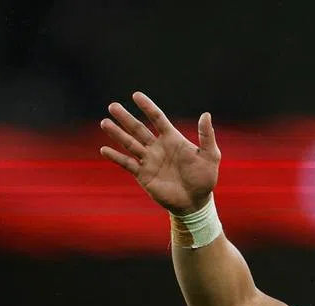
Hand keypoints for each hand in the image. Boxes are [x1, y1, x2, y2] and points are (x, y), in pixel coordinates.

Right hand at [99, 92, 220, 214]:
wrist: (196, 202)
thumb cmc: (205, 178)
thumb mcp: (210, 156)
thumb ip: (206, 136)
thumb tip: (206, 114)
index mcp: (172, 139)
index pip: (157, 118)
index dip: (147, 107)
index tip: (136, 95)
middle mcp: (158, 147)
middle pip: (138, 129)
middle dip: (125, 118)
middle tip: (113, 106)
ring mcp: (149, 160)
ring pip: (130, 143)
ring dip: (117, 133)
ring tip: (104, 122)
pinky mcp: (143, 175)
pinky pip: (127, 164)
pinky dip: (116, 157)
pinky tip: (104, 149)